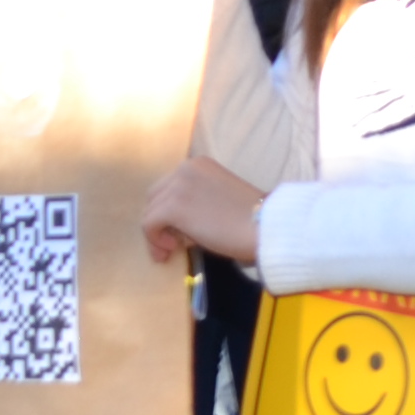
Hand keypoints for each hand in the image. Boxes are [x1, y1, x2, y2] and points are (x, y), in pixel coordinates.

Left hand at [142, 154, 266, 266]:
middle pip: (155, 197)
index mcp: (198, 164)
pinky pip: (149, 224)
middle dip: (160, 222)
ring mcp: (178, 186)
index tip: (176, 233)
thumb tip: (172, 225)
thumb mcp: (218, 200)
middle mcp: (185, 168)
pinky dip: (155, 240)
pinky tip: (172, 249)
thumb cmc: (249, 220)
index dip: (169, 212)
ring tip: (173, 250)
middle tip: (171, 245)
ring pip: (150, 212)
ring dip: (158, 234)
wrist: (265, 227)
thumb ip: (195, 203)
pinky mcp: (173, 206)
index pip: (170, 187)